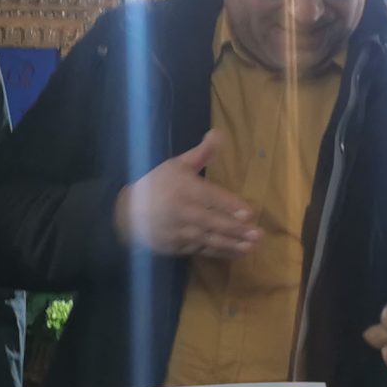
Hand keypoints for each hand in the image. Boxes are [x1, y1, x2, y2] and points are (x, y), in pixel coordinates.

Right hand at [113, 130, 258, 258]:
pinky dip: (219, 253)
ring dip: (232, 245)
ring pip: (209, 240)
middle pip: (213, 222)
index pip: (211, 198)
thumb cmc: (156, 185)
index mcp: (184, 189)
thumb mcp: (176, 165)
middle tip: (258, 234)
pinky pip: (201, 251)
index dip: (229, 206)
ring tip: (251, 247)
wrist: (128, 214)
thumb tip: (218, 133)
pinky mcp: (178, 247)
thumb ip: (201, 153)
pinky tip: (236, 253)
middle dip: (236, 230)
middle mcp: (183, 212)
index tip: (248, 213)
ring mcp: (180, 232)